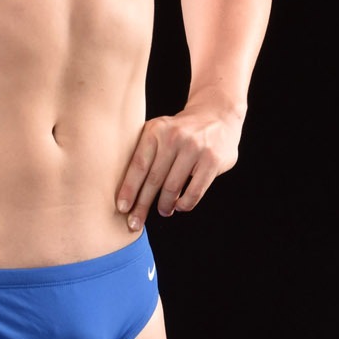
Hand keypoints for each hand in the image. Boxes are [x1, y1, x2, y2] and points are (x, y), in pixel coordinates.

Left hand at [117, 104, 242, 230]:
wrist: (216, 116)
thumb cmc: (180, 131)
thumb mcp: (159, 131)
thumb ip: (145, 153)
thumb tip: (127, 190)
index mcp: (155, 131)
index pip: (138, 166)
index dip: (129, 189)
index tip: (121, 208)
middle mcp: (173, 138)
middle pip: (153, 180)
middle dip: (142, 205)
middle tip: (135, 223)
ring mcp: (194, 148)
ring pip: (172, 187)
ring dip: (165, 205)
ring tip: (162, 211)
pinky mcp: (212, 160)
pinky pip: (194, 190)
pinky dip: (185, 203)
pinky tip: (180, 206)